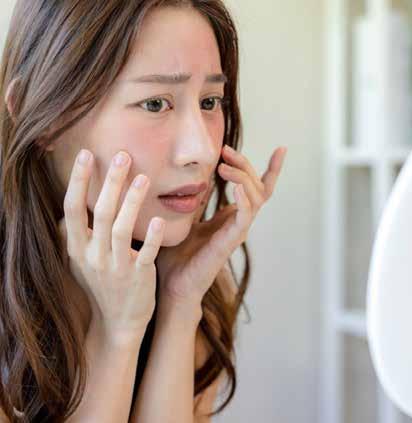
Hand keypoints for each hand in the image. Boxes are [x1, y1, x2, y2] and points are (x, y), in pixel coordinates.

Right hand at [58, 149, 164, 340]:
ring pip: (121, 230)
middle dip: (110, 182)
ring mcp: (116, 268)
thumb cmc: (102, 285)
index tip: (85, 154)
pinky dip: (150, 238)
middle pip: (100, 213)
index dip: (78, 181)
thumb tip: (70, 207)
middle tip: (122, 155)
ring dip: (132, 202)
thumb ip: (76, 235)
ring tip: (144, 177)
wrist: (117, 323)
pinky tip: (158, 220)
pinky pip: (144, 255)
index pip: (72, 208)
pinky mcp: (138, 278)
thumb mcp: (81, 261)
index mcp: (77, 248)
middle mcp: (93, 256)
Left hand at [156, 145, 287, 311]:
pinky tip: (235, 186)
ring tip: (224, 167)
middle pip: (257, 187)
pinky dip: (245, 200)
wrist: (172, 285)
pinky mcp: (230, 242)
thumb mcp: (187, 219)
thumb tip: (200, 179)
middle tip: (226, 151)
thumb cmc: (178, 256)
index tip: (281, 149)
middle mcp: (238, 222)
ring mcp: (237, 232)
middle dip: (245, 165)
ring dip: (243, 178)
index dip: (271, 169)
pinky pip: (245, 218)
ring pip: (256, 198)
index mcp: (231, 216)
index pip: (258, 189)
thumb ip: (198, 201)